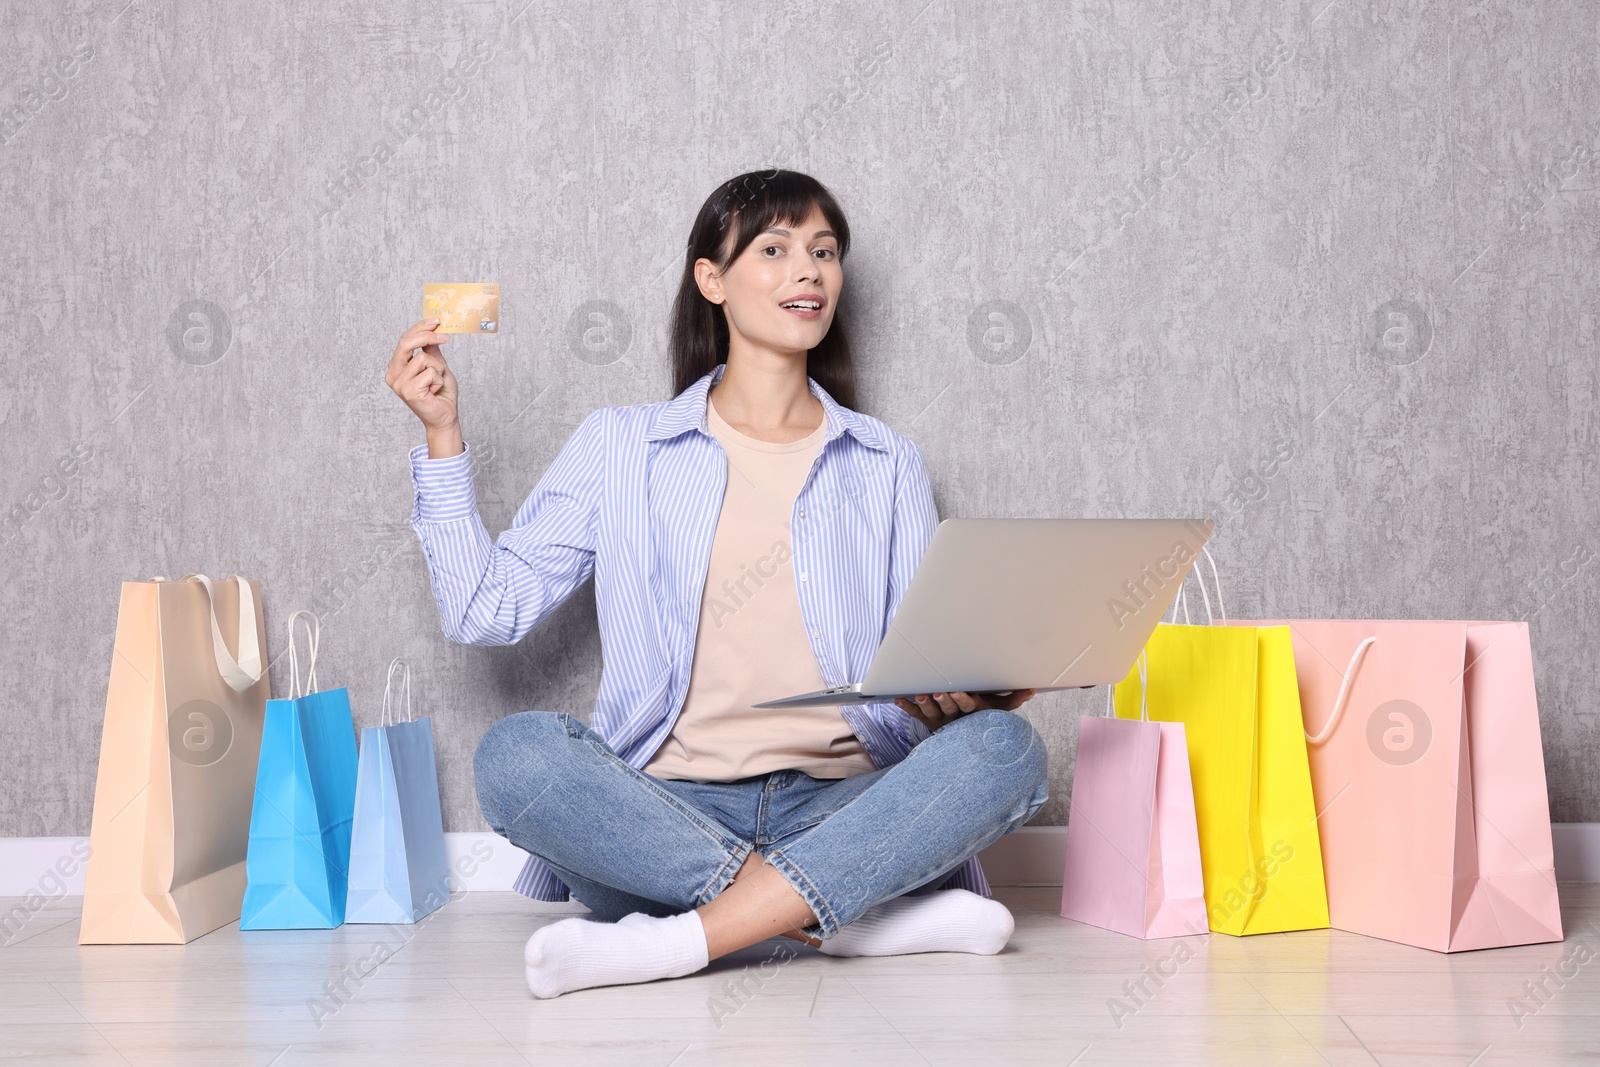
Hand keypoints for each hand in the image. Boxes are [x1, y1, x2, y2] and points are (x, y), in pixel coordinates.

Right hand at [385, 317, 461, 455]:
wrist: (445, 417)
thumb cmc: (441, 394)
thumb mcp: (437, 366)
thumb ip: (431, 351)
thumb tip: (431, 331)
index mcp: (396, 367)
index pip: (404, 340)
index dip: (419, 327)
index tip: (435, 320)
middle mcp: (393, 375)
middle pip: (406, 343)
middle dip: (427, 336)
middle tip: (445, 337)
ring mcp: (399, 384)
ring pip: (424, 358)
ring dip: (438, 369)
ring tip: (437, 383)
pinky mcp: (409, 391)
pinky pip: (430, 372)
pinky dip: (439, 379)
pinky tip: (435, 391)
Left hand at [893, 688, 1036, 731]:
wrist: (965, 742)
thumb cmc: (983, 718)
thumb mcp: (999, 710)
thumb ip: (1014, 700)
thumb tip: (1031, 690)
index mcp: (971, 713)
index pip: (968, 707)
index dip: (962, 700)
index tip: (957, 691)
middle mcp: (955, 717)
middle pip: (949, 708)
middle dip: (943, 700)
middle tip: (938, 692)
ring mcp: (940, 719)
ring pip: (931, 712)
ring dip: (923, 703)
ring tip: (918, 695)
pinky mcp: (928, 720)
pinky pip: (915, 715)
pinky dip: (906, 707)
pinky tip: (897, 699)